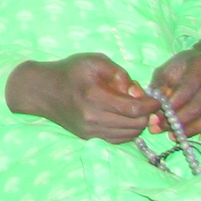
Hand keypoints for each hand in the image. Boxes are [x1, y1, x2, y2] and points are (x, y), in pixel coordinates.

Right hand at [7, 52, 158, 142]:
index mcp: (93, 96)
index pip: (133, 109)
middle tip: (147, 104)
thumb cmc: (70, 71)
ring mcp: (90, 131)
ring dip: (138, 123)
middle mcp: (92, 118)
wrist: (42, 90)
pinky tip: (125, 119)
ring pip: (129, 134)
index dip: (151, 105)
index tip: (157, 99)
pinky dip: (128, 131)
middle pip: (135, 124)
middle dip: (147, 114)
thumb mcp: (95, 61)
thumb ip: (120, 73)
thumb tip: (137, 92)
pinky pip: (119, 139)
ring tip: (136, 110)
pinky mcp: (89, 138)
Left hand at [151, 42, 200, 140]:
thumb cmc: (185, 68)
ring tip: (175, 136)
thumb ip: (159, 86)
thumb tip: (151, 105)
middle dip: (178, 122)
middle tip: (162, 131)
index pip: (185, 91)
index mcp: (200, 66)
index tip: (155, 119)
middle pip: (198, 107)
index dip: (170, 108)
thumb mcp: (168, 70)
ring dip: (192, 131)